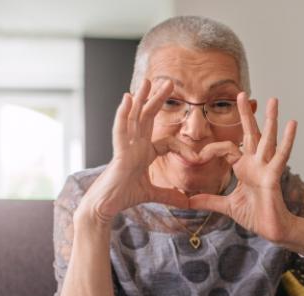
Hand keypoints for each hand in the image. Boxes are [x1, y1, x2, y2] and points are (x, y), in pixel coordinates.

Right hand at [76, 79, 191, 225]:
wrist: (106, 206)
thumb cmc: (123, 197)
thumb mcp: (152, 194)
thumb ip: (169, 196)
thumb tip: (186, 202)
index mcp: (143, 154)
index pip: (166, 142)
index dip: (183, 148)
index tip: (197, 158)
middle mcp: (134, 146)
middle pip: (147, 118)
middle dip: (157, 100)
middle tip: (169, 83)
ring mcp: (125, 147)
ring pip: (133, 117)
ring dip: (140, 99)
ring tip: (147, 81)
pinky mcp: (118, 153)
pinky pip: (120, 130)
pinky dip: (123, 114)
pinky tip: (127, 98)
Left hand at [189, 94, 298, 243]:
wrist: (272, 230)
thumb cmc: (255, 216)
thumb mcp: (226, 206)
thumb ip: (209, 200)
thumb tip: (188, 201)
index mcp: (244, 168)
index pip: (226, 148)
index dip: (210, 150)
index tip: (196, 156)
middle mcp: (256, 164)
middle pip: (250, 133)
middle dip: (245, 114)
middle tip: (241, 93)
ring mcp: (266, 168)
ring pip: (267, 139)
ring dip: (270, 119)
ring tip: (273, 100)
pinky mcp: (274, 176)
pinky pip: (282, 155)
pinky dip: (287, 140)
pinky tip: (292, 123)